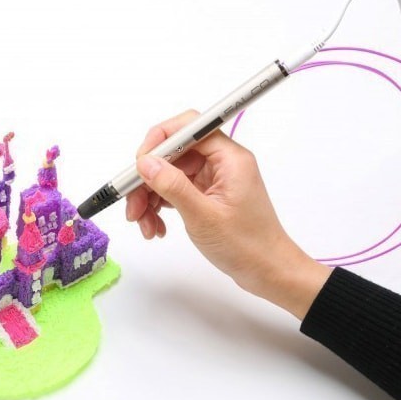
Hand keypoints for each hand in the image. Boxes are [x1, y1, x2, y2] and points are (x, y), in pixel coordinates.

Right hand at [126, 109, 330, 319]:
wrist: (267, 272)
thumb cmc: (246, 246)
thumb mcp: (203, 216)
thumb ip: (172, 186)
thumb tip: (146, 163)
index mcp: (229, 158)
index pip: (189, 128)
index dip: (159, 140)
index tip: (139, 163)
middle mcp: (222, 163)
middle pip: (174, 154)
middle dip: (149, 178)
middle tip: (133, 204)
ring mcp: (215, 179)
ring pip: (171, 174)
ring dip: (151, 196)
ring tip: (144, 224)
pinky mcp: (208, 195)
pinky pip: (176, 190)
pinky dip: (161, 206)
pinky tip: (157, 227)